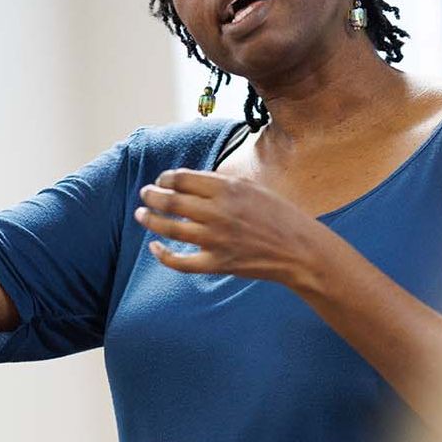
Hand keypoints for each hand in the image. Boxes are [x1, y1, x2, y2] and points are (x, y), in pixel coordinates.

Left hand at [135, 169, 324, 284]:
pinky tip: (155, 247)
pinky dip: (163, 254)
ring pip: (170, 228)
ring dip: (150, 220)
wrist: (300, 249)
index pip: (182, 179)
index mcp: (228, 189)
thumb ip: (222, 184)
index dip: (166, 178)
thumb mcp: (253, 188)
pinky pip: (181, 261)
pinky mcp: (217, 263)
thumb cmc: (280, 215)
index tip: (162, 180)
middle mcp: (218, 212)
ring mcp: (216, 239)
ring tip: (141, 214)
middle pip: (171, 201)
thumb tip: (192, 182)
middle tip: (145, 194)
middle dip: (152, 195)